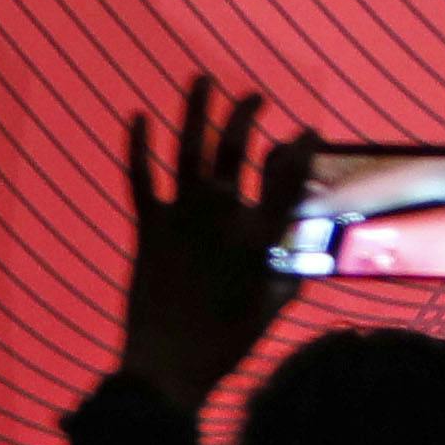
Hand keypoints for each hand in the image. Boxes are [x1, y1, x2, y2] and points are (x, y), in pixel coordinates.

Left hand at [112, 76, 296, 412]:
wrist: (171, 365)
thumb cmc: (229, 342)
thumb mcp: (274, 305)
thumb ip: (290, 273)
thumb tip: (299, 256)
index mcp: (262, 237)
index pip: (289, 178)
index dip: (300, 149)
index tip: (308, 131)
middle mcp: (224, 218)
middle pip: (238, 151)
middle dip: (246, 116)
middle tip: (254, 96)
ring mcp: (183, 219)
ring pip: (190, 150)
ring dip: (195, 111)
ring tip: (201, 79)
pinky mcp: (148, 228)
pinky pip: (140, 179)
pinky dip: (137, 147)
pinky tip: (137, 116)